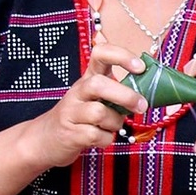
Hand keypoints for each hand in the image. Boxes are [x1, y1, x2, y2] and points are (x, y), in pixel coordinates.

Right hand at [22, 39, 145, 167]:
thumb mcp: (96, 98)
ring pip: (99, 113)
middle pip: (99, 84)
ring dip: (115, 123)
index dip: (121, 56)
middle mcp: (78, 92)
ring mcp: (71, 112)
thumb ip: (118, 91)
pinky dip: (106, 140)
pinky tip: (102, 138)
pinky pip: (96, 136)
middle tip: (142, 106)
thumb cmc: (80, 117)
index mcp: (88, 79)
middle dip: (125, 95)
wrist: (46, 139)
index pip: (100, 54)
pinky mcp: (70, 134)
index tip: (140, 67)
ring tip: (113, 127)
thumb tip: (150, 89)